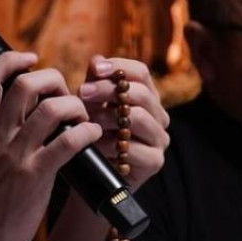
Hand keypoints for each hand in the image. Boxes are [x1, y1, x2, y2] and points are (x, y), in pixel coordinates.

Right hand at [0, 52, 102, 240]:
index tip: (32, 59)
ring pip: (51, 109)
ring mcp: (16, 155)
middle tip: (65, 93)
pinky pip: (67, 142)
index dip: (13, 59)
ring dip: (75, 106)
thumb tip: (24, 107)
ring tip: (83, 117)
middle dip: (53, 79)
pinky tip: (93, 135)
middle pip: (26, 84)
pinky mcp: (35, 175)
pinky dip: (87, 132)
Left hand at [78, 55, 169, 190]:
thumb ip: (94, 84)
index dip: (119, 66)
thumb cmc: (88, 139)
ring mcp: (160, 140)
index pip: (141, 72)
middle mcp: (158, 117)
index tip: (95, 69)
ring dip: (107, 117)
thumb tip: (96, 60)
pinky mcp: (155, 162)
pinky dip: (108, 144)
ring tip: (85, 121)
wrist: (89, 180)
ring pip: (138, 117)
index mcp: (146, 99)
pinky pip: (133, 147)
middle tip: (82, 93)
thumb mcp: (89, 108)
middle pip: (141, 92)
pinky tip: (91, 145)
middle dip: (108, 90)